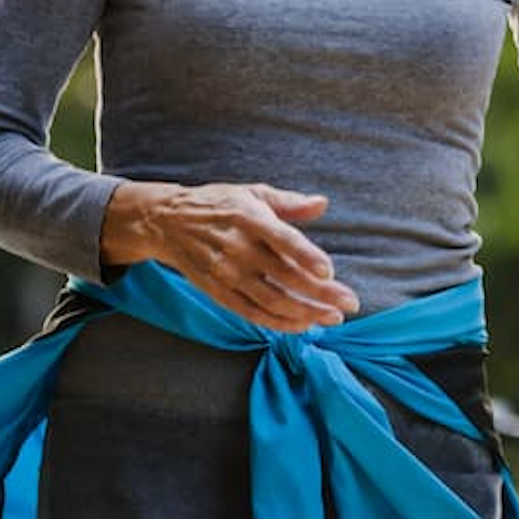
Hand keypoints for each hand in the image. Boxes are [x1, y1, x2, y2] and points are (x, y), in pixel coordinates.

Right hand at [100, 180, 360, 331]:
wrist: (168, 222)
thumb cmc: (219, 204)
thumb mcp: (252, 193)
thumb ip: (289, 202)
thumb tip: (322, 203)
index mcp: (249, 217)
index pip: (282, 239)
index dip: (305, 256)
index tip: (329, 271)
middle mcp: (238, 248)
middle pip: (285, 276)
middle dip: (321, 294)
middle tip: (350, 304)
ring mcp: (227, 273)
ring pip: (272, 301)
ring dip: (306, 313)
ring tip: (332, 318)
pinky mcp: (219, 292)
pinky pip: (253, 314)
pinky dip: (279, 323)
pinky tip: (302, 325)